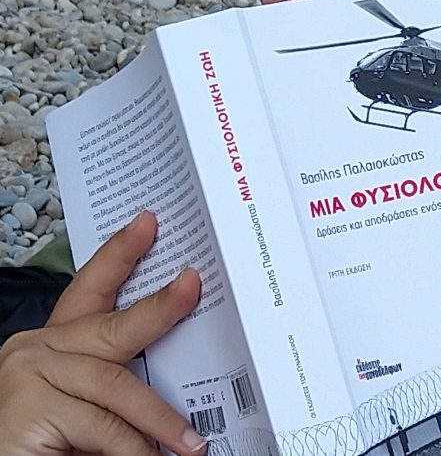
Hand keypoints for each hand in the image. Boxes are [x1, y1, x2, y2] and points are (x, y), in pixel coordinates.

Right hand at [0, 211, 205, 455]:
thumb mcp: (87, 410)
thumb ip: (118, 388)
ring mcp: (30, 376)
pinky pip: (102, 424)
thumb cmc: (44, 447)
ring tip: (192, 444)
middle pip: (111, 325)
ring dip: (159, 418)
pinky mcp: (30, 408)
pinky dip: (134, 447)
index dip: (120, 254)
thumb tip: (176, 381)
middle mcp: (37, 351)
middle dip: (160, 307)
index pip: (89, 288)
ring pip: (115, 385)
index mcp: (53, 345)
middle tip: (193, 286)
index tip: (148, 224)